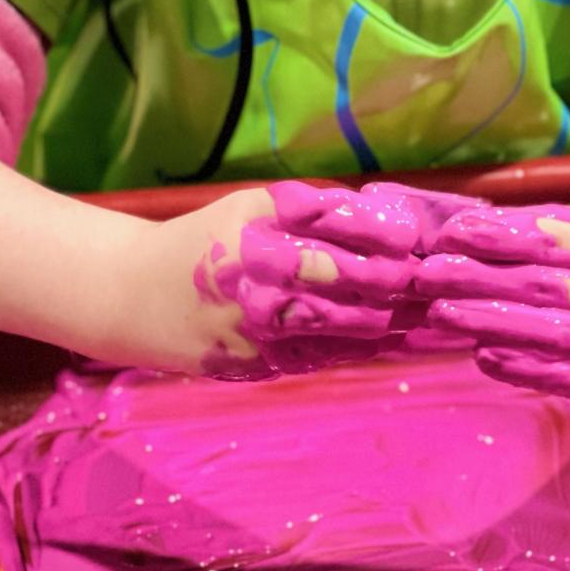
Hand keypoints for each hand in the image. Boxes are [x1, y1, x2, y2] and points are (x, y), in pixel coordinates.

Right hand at [147, 181, 440, 378]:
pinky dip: (363, 347)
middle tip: (434, 280)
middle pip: (352, 279)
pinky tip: (389, 338)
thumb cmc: (206, 241)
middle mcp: (260, 272)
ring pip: (347, 323)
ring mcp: (260, 323)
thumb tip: (389, 217)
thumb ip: (313, 211)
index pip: (340, 228)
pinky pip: (326, 356)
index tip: (416, 239)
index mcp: (260, 225)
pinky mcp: (260, 362)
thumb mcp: (250, 209)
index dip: (387, 236)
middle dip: (400, 281)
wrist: (135, 297)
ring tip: (424, 311)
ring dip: (394, 318)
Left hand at [413, 203, 569, 396]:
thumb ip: (539, 225)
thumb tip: (470, 224)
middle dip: (476, 281)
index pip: (547, 241)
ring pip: (543, 334)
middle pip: (539, 288)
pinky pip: (558, 377)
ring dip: (486, 325)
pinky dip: (518, 368)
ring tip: (440, 314)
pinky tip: (481, 355)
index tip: (452, 233)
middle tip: (428, 275)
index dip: (497, 238)